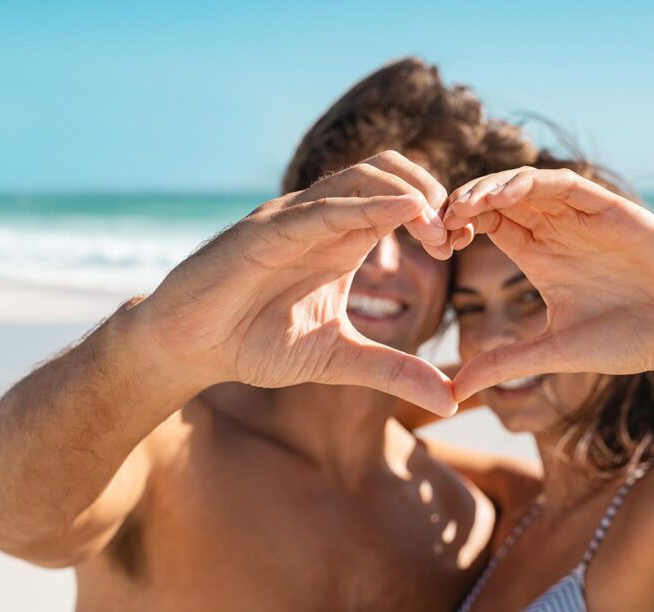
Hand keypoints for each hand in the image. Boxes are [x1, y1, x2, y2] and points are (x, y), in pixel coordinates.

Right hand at [132, 151, 457, 415]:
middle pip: (390, 170)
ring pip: (362, 176)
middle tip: (455, 237)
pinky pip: (324, 207)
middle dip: (433, 192)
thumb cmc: (254, 344)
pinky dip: (368, 204)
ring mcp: (293, 218)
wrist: (189, 348)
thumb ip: (394, 371)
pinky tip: (405, 213)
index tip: (464, 244)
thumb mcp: (338, 359)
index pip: (401, 198)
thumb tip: (452, 400)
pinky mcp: (266, 231)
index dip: (439, 212)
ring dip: (410, 193)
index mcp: (342, 239)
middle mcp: (321, 218)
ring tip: (440, 229)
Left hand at [444, 168, 653, 400]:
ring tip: (462, 206)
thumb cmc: (630, 342)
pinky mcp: (608, 207)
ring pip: (524, 184)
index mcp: (539, 256)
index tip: (436, 246)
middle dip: (464, 203)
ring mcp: (581, 216)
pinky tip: (503, 196)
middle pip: (498, 198)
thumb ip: (504, 364)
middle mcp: (556, 230)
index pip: (487, 224)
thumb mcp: (553, 352)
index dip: (458, 226)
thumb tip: (452, 394)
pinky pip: (562, 183)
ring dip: (490, 188)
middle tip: (437, 221)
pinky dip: (530, 183)